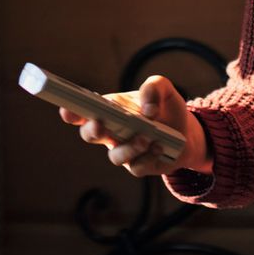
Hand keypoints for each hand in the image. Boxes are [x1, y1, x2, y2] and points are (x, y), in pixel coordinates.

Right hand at [57, 74, 209, 178]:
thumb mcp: (163, 88)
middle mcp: (111, 131)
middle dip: (91, 130)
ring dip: (128, 147)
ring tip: (146, 137)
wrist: (187, 132)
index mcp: (109, 109)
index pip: (83, 109)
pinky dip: (147, 157)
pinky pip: (136, 167)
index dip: (71, 111)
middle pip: (89, 134)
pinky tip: (159, 146)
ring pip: (114, 155)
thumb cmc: (166, 108)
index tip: (66, 110)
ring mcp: (123, 150)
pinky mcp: (138, 166)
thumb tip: (147, 109)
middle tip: (100, 124)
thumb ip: (153, 87)